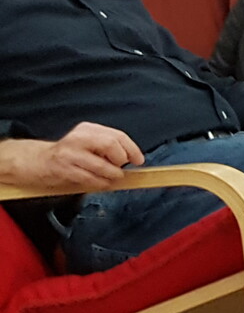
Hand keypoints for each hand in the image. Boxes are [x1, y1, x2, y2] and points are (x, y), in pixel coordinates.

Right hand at [0, 123, 144, 190]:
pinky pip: (89, 178)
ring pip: (102, 165)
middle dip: (121, 160)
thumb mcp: (88, 144)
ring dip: (112, 175)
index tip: (138, 160)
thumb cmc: (68, 155)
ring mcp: (69, 153)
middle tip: (120, 168)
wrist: (36, 161)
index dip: (132, 149)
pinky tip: (101, 183)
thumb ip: (107, 147)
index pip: (117, 136)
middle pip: (111, 145)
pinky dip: (100, 183)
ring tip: (112, 178)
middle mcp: (78, 137)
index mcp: (88, 129)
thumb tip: (133, 158)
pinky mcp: (63, 168)